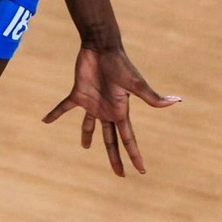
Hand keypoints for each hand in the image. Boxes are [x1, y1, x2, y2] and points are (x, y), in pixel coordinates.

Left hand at [42, 46, 180, 177]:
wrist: (102, 47)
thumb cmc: (120, 65)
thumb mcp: (136, 84)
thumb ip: (153, 97)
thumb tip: (177, 101)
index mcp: (121, 112)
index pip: (128, 139)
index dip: (134, 156)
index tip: (141, 171)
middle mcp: (107, 111)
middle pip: (111, 140)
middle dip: (115, 157)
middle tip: (120, 174)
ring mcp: (92, 103)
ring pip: (89, 125)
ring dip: (87, 135)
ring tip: (85, 147)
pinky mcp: (78, 94)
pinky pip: (64, 107)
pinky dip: (55, 113)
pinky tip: (45, 120)